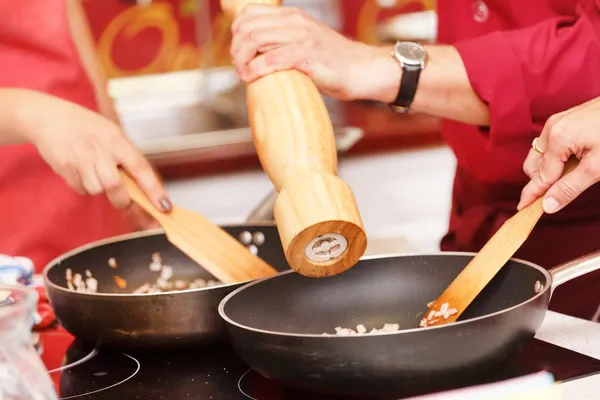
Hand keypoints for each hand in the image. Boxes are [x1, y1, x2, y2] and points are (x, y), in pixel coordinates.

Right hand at [18, 90, 170, 212]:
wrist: (49, 118)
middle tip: (125, 202)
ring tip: (94, 172)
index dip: (154, 189)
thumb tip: (145, 188)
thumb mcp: (112, 135)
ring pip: (97, 190)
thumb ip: (127, 158)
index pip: (140, 167)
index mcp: (117, 140)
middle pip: (115, 186)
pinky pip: (81, 189)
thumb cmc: (88, 128)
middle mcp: (99, 149)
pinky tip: (80, 170)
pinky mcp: (64, 167)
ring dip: (99, 189)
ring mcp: (80, 158)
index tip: (165, 206)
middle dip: (123, 201)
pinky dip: (84, 186)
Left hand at [230, 4, 398, 101]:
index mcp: (293, 16)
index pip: (250, 13)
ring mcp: (302, 37)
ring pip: (256, 39)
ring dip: (242, 59)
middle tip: (239, 67)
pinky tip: (252, 78)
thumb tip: (256, 57)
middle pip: (249, 27)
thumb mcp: (304, 43)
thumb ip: (283, 43)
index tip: (238, 52)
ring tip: (244, 74)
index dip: (236, 32)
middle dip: (236, 49)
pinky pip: (272, 58)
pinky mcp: (308, 55)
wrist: (362, 70)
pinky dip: (256, 69)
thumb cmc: (333, 63)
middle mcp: (296, 22)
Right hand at [518, 97, 599, 212]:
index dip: (532, 195)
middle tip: (564, 190)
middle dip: (544, 180)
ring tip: (576, 171)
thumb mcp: (598, 167)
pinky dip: (557, 158)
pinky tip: (576, 159)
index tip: (521, 209)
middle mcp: (550, 128)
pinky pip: (549, 145)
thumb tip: (547, 206)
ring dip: (551, 169)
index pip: (540, 176)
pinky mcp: (562, 121)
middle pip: (533, 166)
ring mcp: (555, 122)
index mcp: (557, 138)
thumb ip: (570, 188)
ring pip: (539, 156)